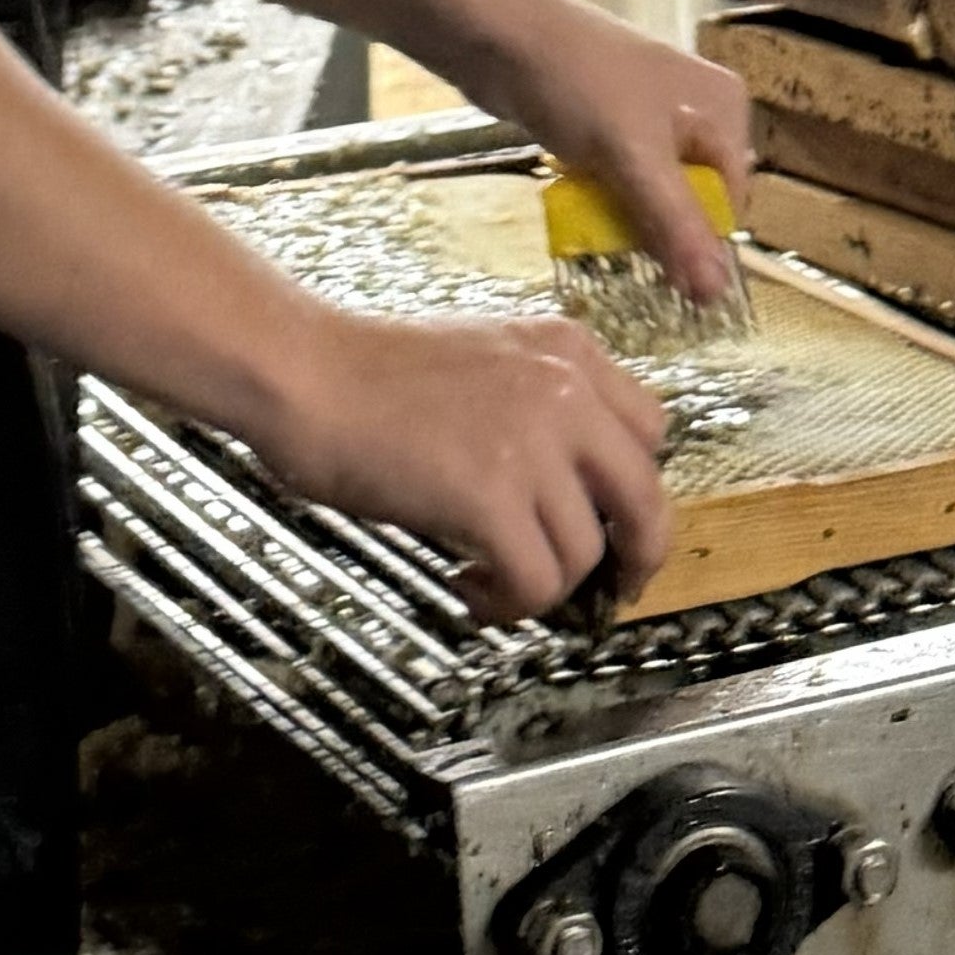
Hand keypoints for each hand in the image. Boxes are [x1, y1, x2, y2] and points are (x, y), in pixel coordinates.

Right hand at [260, 302, 675, 624]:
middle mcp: (566, 390)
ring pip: (586, 551)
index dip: (632, 487)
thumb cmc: (369, 375)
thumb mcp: (484, 359)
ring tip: (491, 583)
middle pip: (645, 495)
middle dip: (637, 554)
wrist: (306, 375)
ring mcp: (533, 443)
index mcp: (567, 350)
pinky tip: (471, 592)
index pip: (648, 430)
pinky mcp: (491, 495)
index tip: (614, 522)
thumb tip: (571, 490)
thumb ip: (540, 404)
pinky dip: (510, 605)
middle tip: (612, 589)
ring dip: (545, 586)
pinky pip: (536, 581)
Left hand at [446, 0, 757, 310]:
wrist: (497, 35)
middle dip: (660, 232)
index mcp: (724, 110)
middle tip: (622, 256)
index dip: (697, 245)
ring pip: (653, 193)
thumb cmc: (577, 85)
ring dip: (626, 219)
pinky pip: (622, 179)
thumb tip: (717, 296)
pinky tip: (580, 208)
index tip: (662, 279)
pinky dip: (604, 199)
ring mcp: (651, 116)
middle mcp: (697, 111)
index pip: (729, 204)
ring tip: (594, 231)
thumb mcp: (634, 160)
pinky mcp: (610, 123)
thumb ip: (676, 227)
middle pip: (693, 200)